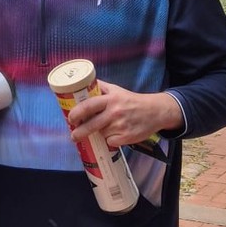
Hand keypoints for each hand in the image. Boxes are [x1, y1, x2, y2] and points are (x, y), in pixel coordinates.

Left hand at [66, 79, 182, 147]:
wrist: (155, 111)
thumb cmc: (131, 100)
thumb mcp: (116, 89)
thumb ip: (99, 87)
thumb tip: (80, 84)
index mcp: (111, 99)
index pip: (88, 106)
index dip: (76, 113)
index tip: (70, 119)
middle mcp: (115, 112)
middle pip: (91, 125)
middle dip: (79, 133)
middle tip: (73, 136)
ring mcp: (121, 126)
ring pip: (100, 134)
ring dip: (98, 134)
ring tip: (104, 129)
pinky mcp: (127, 138)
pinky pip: (110, 142)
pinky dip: (110, 140)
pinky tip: (115, 134)